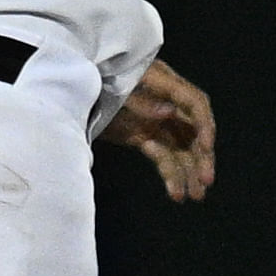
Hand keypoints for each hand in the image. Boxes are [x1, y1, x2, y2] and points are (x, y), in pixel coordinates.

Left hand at [102, 58, 217, 201]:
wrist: (69, 86)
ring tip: (195, 196)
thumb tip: (169, 113)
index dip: (204, 124)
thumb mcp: (117, 88)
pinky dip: (170, 174)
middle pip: (193, 131)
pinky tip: (175, 192)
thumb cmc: (94, 78)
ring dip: (190, 172)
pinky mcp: (144, 136)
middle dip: (201, 157)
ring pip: (181, 149)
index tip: (207, 147)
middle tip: (206, 181)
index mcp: (163, 82)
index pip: (194, 103)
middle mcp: (166, 103)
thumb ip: (142, 101)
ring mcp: (155, 121)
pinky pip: (163, 157)